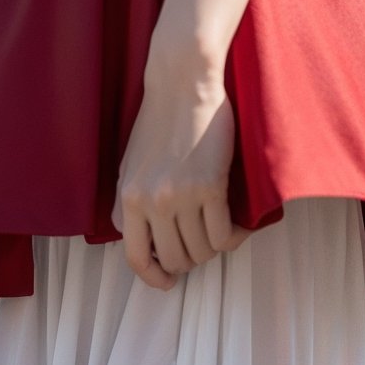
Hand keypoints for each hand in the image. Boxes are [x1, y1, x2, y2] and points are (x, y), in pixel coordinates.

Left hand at [111, 57, 250, 289]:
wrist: (182, 84)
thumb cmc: (159, 121)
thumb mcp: (130, 166)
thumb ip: (131, 204)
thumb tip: (143, 240)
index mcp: (127, 198)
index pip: (136, 257)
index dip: (154, 277)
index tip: (168, 281)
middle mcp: (151, 202)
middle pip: (175, 259)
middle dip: (191, 260)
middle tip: (201, 245)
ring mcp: (181, 196)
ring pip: (202, 250)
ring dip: (214, 247)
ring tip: (220, 231)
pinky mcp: (210, 186)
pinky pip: (224, 234)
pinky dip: (234, 237)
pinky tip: (238, 226)